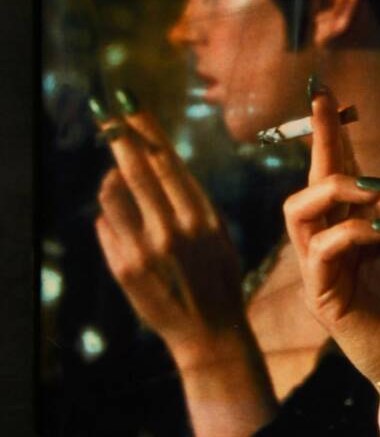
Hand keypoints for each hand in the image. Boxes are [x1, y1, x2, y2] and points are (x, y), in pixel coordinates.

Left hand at [92, 96, 248, 370]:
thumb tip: (150, 164)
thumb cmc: (216, 274)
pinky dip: (110, 215)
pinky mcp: (124, 268)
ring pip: (112, 195)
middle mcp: (173, 228)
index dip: (147, 130)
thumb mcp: (216, 231)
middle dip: (119, 137)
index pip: (167, 161)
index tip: (131, 106)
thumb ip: (186, 199)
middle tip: (106, 113)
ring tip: (117, 177)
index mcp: (202, 215)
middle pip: (137, 170)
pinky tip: (122, 221)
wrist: (209, 330)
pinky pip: (105, 226)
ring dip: (111, 179)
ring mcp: (145, 249)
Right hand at [283, 87, 379, 436]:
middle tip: (326, 105)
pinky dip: (355, 231)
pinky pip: (322, 248)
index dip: (334, 135)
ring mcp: (325, 268)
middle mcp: (337, 243)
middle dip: (320, 138)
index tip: (327, 96)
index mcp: (363, 228)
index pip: (341, 173)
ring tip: (373, 188)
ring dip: (336, 187)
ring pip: (299, 208)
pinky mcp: (323, 294)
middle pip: (313, 180)